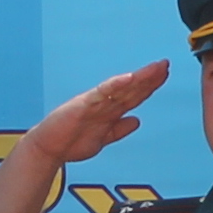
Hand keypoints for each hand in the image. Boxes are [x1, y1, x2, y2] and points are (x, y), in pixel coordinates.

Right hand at [27, 61, 167, 165]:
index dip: (150, 86)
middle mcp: (104, 103)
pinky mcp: (84, 104)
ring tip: (154, 68)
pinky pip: (102, 93)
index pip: (134, 95)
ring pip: (121, 88)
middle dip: (149, 78)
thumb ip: (119, 129)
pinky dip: (116, 85)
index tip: (164, 75)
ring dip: (139, 78)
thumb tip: (137, 121)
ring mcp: (95, 102)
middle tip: (164, 64)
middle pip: (131, 89)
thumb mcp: (103, 139)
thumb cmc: (71, 142)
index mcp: (109, 111)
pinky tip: (129, 78)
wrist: (48, 148)